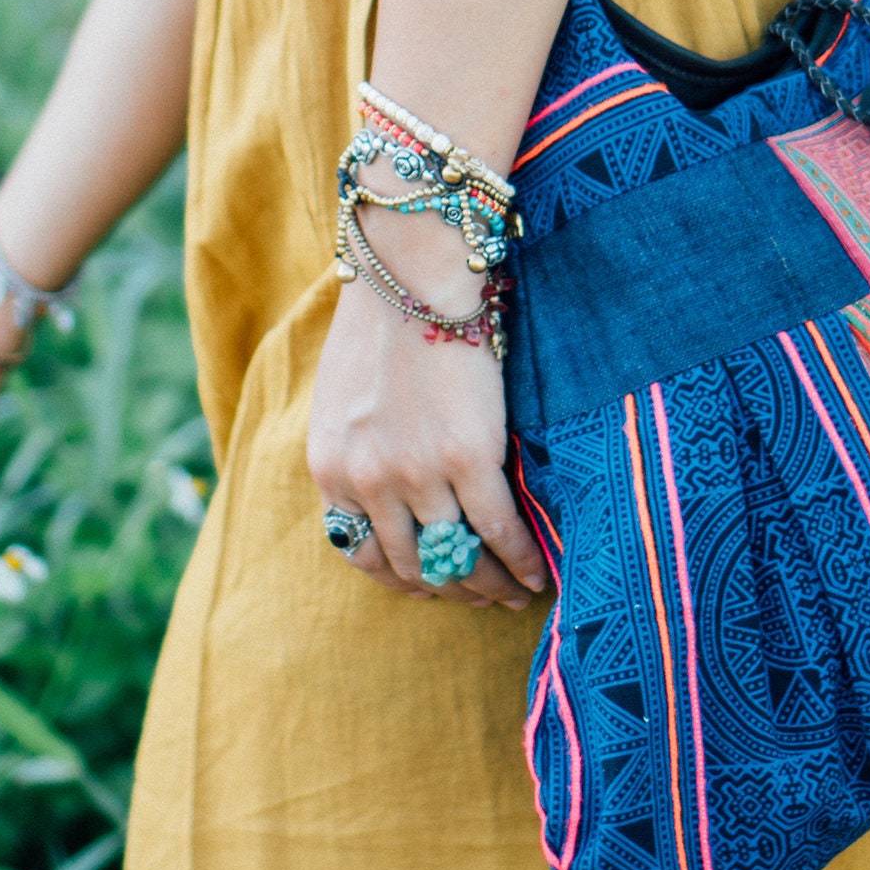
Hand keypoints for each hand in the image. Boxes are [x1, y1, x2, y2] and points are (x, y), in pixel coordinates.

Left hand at [307, 220, 548, 611]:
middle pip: (415, 565)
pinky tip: (538, 574)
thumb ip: (354, 452)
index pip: (365, 555)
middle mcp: (368, 483)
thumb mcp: (340, 401)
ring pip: (458, 556)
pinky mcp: (468, 456)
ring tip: (513, 593)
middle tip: (482, 595)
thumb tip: (383, 491)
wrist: (410, 274)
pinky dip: (520, 560)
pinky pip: (499, 529)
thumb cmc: (379, 324)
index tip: (433, 584)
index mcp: (331, 471)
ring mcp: (417, 474)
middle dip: (451, 590)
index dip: (404, 579)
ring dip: (489, 584)